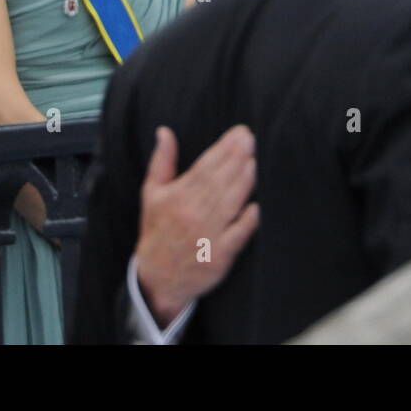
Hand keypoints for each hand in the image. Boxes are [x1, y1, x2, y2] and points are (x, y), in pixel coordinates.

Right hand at [134, 125, 259, 326]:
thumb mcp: (152, 194)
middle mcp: (191, 214)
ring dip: (243, 182)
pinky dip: (247, 221)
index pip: (204, 168)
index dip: (223, 149)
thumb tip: (164, 131)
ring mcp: (206, 236)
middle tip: (251, 139)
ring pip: (228, 203)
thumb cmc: (158, 230)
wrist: (157, 278)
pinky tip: (258, 205)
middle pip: (218, 182)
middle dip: (236, 158)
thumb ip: (162, 161)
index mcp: (176, 197)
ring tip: (255, 161)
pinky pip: (236, 236)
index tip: (240, 132)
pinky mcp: (219, 256)